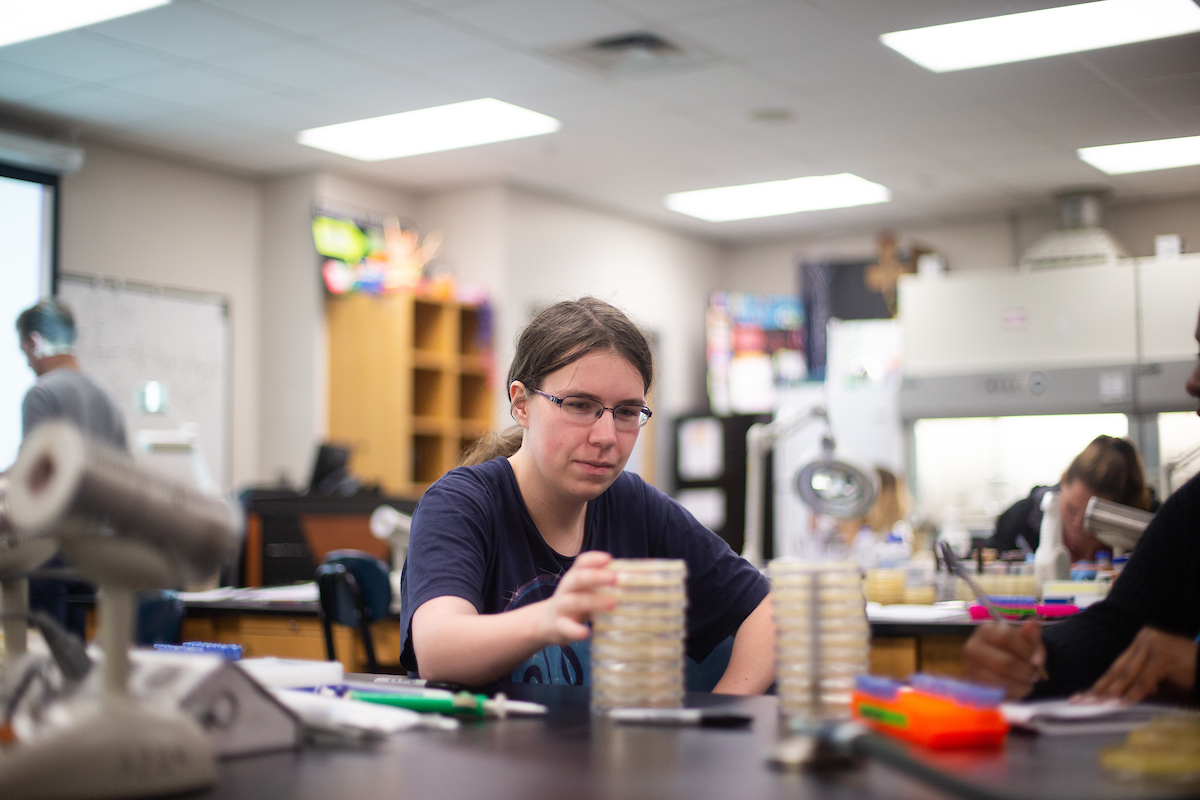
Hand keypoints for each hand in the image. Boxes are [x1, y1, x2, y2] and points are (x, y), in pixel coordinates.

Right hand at [536, 551, 616, 646]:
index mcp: (575, 577)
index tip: (609, 559)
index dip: (594, 559)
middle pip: (577, 578)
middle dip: (596, 577)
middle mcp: (566, 589)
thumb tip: (641, 578)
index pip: (581, 562)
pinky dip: (575, 630)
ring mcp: (560, 607)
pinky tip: (586, 633)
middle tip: (615, 578)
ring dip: (592, 601)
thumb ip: (607, 586)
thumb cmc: (577, 604)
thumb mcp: (588, 591)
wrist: (546, 622)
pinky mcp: (558, 625)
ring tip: (612, 604)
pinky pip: (565, 627)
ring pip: (573, 601)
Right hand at [963, 620, 1045, 698]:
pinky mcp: (974, 687)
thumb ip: (1030, 634)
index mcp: (985, 631)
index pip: (1007, 637)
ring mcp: (970, 668)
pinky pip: (999, 695)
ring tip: (1026, 682)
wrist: (994, 670)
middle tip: (1033, 674)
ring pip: (1004, 681)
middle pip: (1006, 663)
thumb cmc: (1013, 652)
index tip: (1037, 659)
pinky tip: (1016, 689)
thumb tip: (1033, 624)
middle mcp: (972, 647)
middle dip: (1027, 671)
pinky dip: (1013, 694)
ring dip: (1022, 685)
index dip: (1027, 650)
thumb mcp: (1025, 641)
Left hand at [1076, 627, 1197, 703]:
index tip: (1086, 693)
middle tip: (1084, 700)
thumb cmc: (1186, 671)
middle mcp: (1144, 638)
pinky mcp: (1162, 656)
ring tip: (1099, 703)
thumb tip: (1118, 694)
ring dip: (1113, 691)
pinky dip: (1133, 693)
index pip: (1118, 664)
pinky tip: (1123, 702)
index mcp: (1141, 640)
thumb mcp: (1158, 674)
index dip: (1103, 681)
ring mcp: (1153, 644)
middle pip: (1119, 668)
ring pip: (1128, 674)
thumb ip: (1140, 680)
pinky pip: (1144, 680)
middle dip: (1101, 687)